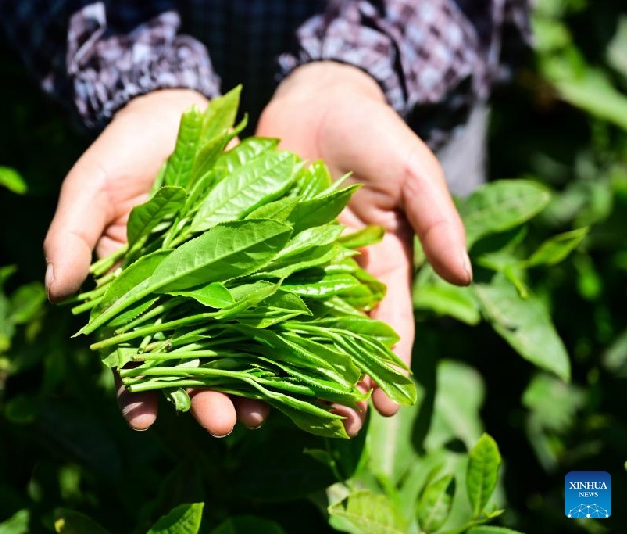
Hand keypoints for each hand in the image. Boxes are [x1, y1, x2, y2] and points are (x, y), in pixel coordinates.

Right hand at [43, 89, 267, 436]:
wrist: (185, 113)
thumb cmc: (128, 152)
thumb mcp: (93, 185)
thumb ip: (73, 232)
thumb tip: (57, 289)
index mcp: (137, 296)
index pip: (131, 355)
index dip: (134, 390)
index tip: (141, 420)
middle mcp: (185, 302)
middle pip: (197, 362)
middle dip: (209, 397)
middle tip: (225, 425)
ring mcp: (230, 285)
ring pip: (245, 347)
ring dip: (259, 382)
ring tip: (272, 412)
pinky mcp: (270, 263)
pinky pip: (287, 304)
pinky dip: (300, 335)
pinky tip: (314, 364)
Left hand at [256, 62, 472, 435]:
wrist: (315, 98)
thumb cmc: (373, 133)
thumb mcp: (413, 172)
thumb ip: (439, 220)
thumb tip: (464, 275)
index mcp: (381, 267)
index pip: (389, 326)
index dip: (391, 366)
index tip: (386, 407)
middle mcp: (334, 277)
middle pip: (335, 341)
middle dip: (335, 384)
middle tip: (331, 428)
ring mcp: (289, 267)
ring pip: (286, 329)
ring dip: (281, 370)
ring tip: (272, 411)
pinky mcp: (249, 251)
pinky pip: (242, 294)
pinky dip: (234, 328)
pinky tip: (223, 362)